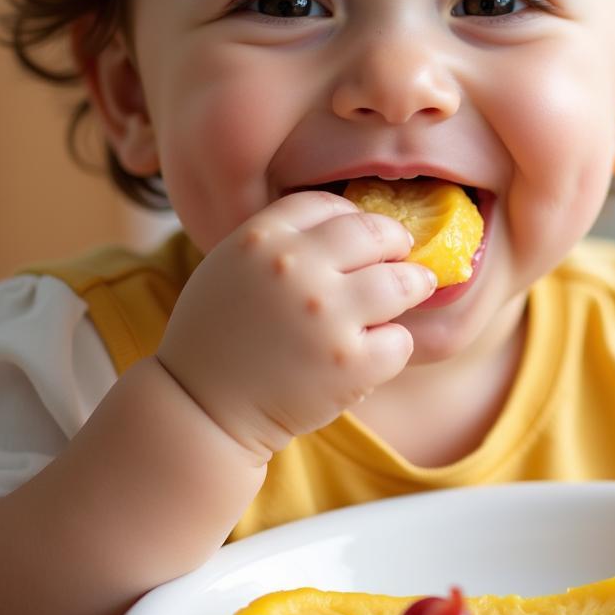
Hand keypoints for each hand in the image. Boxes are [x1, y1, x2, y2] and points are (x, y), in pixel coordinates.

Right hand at [155, 191, 436, 459]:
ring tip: (414, 290)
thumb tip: (348, 223)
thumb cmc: (217, 337)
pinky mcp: (349, 363)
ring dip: (413, 286)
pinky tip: (376, 350)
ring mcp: (326, 315)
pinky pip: (400, 340)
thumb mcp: (229, 265)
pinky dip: (394, 346)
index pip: (329, 204)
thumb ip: (279, 240)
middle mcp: (295, 267)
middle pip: (375, 233)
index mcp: (261, 237)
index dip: (353, 216)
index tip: (364, 232)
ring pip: (402, 282)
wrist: (200, 410)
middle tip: (402, 255)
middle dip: (396, 242)